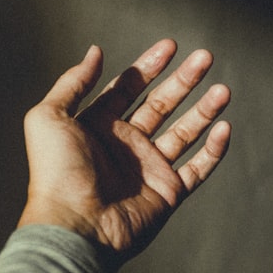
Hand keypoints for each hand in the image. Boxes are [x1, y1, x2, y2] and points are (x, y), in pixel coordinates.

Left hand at [17, 39, 230, 266]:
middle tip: (206, 57)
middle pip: (162, 104)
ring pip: (184, 132)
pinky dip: (213, 150)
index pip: (129, 88)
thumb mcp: (49, 117)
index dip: (149, 65)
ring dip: (205, 110)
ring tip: (223, 90)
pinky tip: (224, 128)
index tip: (171, 46)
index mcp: (99, 126)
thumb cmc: (56, 174)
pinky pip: (197, 168)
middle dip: (184, 80)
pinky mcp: (167, 193)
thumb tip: (95, 52)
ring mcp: (148, 169)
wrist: (76, 226)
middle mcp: (126, 145)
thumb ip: (74, 82)